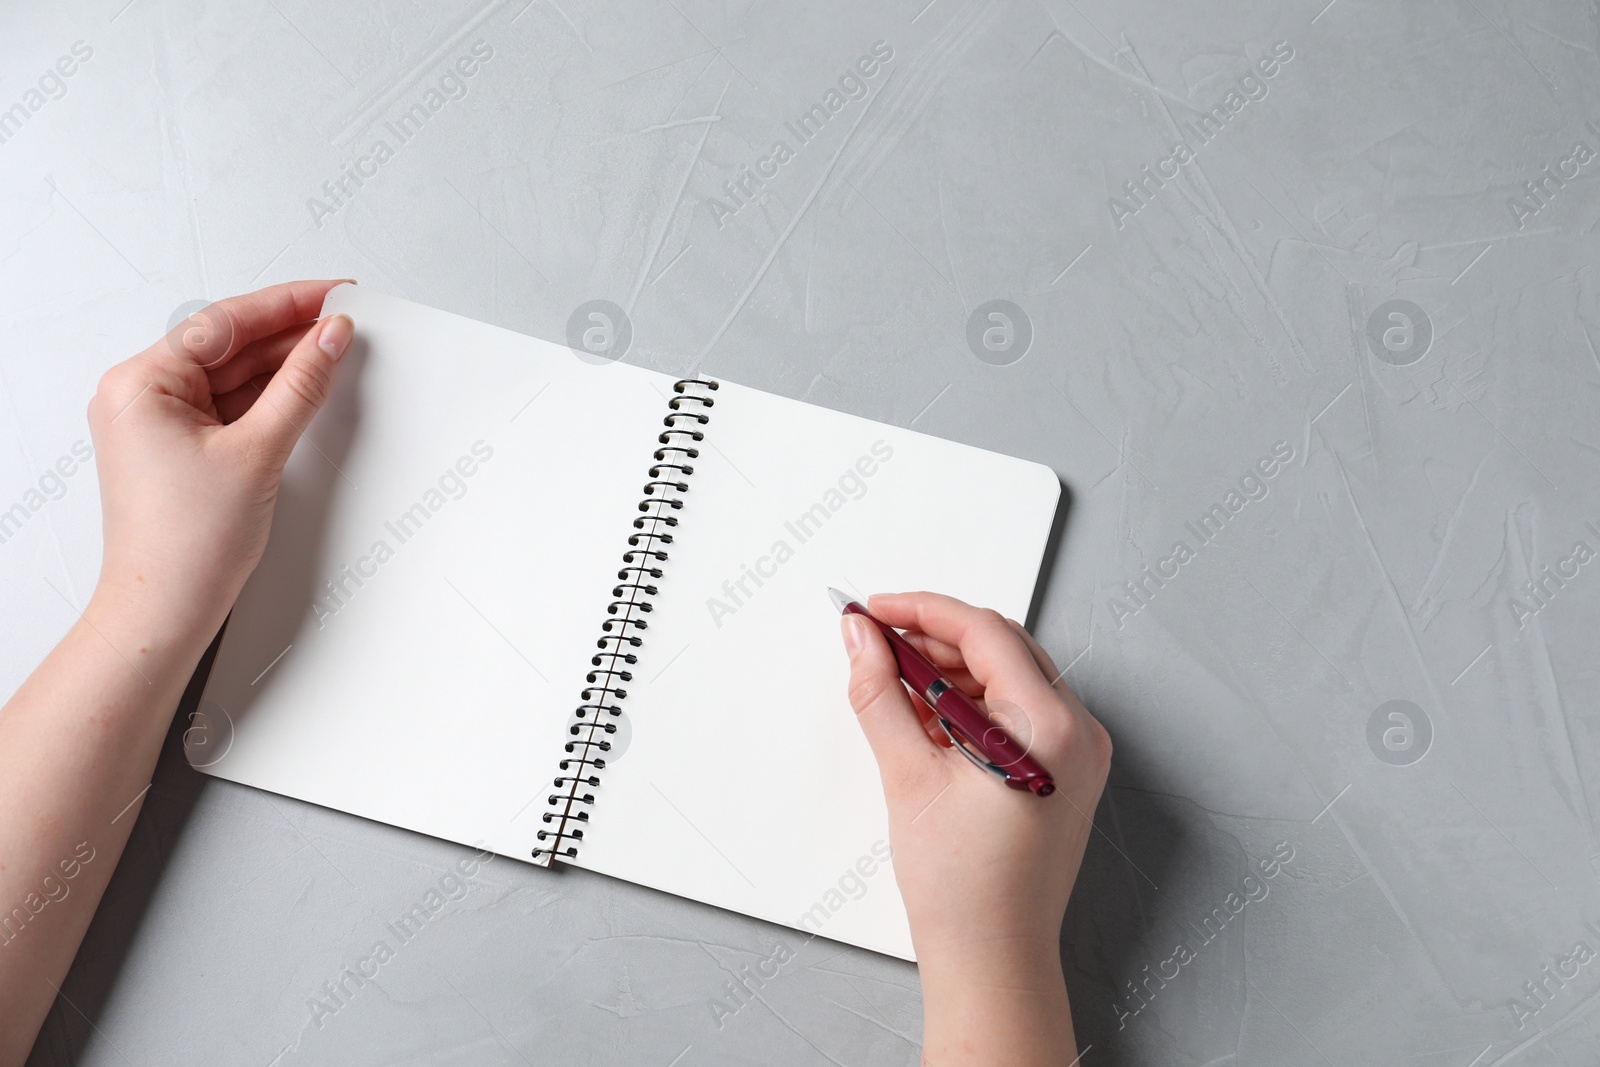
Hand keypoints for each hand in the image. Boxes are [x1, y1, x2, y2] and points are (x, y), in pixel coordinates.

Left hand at [87, 280, 353, 641]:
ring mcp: (159, 422)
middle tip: (345, 321)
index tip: (332, 296)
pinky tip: (308, 386)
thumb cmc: (185, 546)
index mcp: (140, 384)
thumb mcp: (258, 452)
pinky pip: (231, 405)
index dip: (285, 305)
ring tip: (336, 351)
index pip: (223, 323)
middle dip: (289, 334)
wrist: (165, 611)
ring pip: (234, 375)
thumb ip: (301, 387)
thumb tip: (329, 339)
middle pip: (228, 345)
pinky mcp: (180, 446)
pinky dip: (271, 397)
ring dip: (284, 365)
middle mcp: (141, 396)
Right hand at [840, 591, 1110, 1063]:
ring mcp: (1077, 753)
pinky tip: (925, 714)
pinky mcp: (1065, 772)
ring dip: (950, 669)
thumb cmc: (963, 887)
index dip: (922, 610)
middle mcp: (1077, 732)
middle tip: (875, 639)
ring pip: (1009, 677)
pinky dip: (971, 703)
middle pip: (1001, 647)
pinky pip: (1017, 711)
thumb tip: (860, 638)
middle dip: (934, 636)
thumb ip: (881, 692)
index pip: (984, 632)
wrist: (993, 958)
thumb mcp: (908, 775)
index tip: (874, 609)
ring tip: (893, 680)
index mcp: (1050, 726)